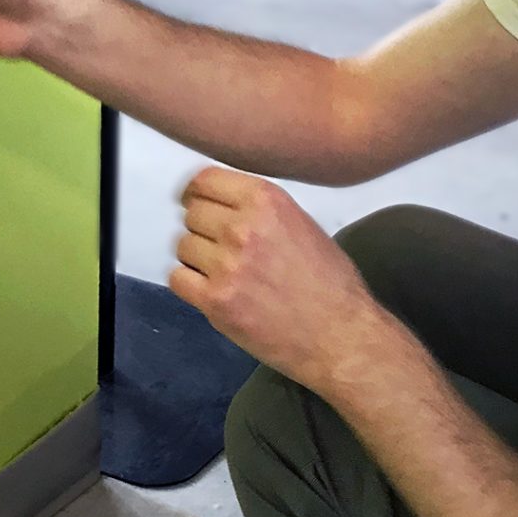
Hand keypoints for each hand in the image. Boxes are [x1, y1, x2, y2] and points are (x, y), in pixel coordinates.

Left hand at [169, 167, 397, 392]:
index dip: (198, 193)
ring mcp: (226, 265)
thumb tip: (223, 207)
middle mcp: (242, 227)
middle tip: (220, 246)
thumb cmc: (331, 282)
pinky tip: (211, 290)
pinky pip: (178, 279)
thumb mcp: (302, 224)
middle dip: (202, 228)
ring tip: (222, 272)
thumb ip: (261, 211)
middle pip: (192, 214)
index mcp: (267, 201)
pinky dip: (189, 283)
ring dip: (196, 257)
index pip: (205, 181)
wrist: (339, 335)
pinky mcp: (215, 301)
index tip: (198, 203)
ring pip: (182, 245)